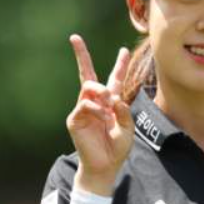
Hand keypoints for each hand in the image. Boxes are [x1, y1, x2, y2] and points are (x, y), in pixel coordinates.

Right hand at [66, 34, 133, 194]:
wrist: (106, 165)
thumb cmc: (117, 148)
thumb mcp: (128, 128)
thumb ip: (124, 112)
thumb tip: (114, 97)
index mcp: (111, 103)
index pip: (115, 79)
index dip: (120, 65)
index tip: (123, 50)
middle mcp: (96, 102)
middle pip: (88, 74)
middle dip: (81, 55)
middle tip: (74, 38)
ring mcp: (84, 109)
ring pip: (88, 86)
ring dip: (100, 91)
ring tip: (108, 102)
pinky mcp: (75, 118)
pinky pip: (85, 104)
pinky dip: (96, 109)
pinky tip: (103, 118)